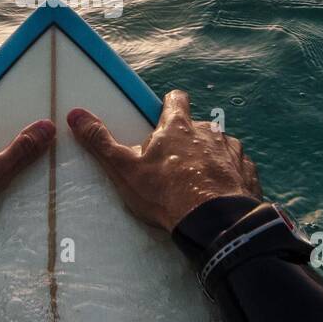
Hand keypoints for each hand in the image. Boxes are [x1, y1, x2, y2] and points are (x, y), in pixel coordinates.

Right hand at [67, 90, 260, 231]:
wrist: (213, 222)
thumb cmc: (166, 193)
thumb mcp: (125, 169)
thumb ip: (101, 141)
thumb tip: (75, 114)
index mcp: (179, 127)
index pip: (176, 99)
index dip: (170, 105)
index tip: (163, 116)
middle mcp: (209, 131)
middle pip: (198, 126)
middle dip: (189, 139)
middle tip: (176, 164)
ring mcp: (232, 151)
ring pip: (219, 145)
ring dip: (210, 157)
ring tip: (199, 182)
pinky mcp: (247, 171)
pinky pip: (237, 167)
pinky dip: (228, 175)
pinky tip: (220, 193)